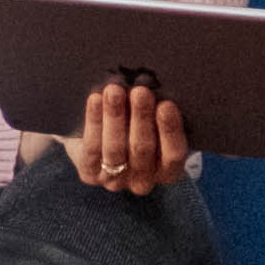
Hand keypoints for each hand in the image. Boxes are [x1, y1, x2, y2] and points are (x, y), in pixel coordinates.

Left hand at [19, 72, 193, 198]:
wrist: (101, 139)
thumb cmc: (138, 125)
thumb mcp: (154, 122)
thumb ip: (159, 111)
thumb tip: (158, 83)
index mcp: (168, 171)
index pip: (173, 154)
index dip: (170, 130)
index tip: (166, 105)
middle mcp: (143, 181)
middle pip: (142, 149)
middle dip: (141, 118)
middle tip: (140, 91)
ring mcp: (116, 181)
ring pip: (115, 149)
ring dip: (115, 116)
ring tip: (114, 91)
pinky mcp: (90, 174)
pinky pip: (92, 148)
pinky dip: (94, 121)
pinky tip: (95, 99)